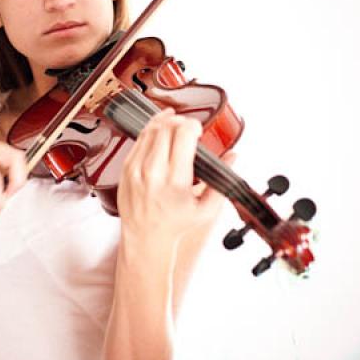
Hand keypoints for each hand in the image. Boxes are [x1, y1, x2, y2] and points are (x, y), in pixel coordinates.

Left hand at [117, 108, 231, 246]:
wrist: (145, 237)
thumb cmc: (175, 224)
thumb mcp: (206, 208)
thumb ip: (221, 181)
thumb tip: (233, 156)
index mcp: (176, 181)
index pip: (183, 135)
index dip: (193, 126)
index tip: (198, 130)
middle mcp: (154, 173)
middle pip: (167, 128)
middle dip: (181, 122)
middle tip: (188, 128)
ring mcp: (136, 169)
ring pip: (151, 130)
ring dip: (165, 123)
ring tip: (175, 125)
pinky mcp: (126, 168)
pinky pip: (138, 139)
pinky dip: (151, 130)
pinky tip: (160, 130)